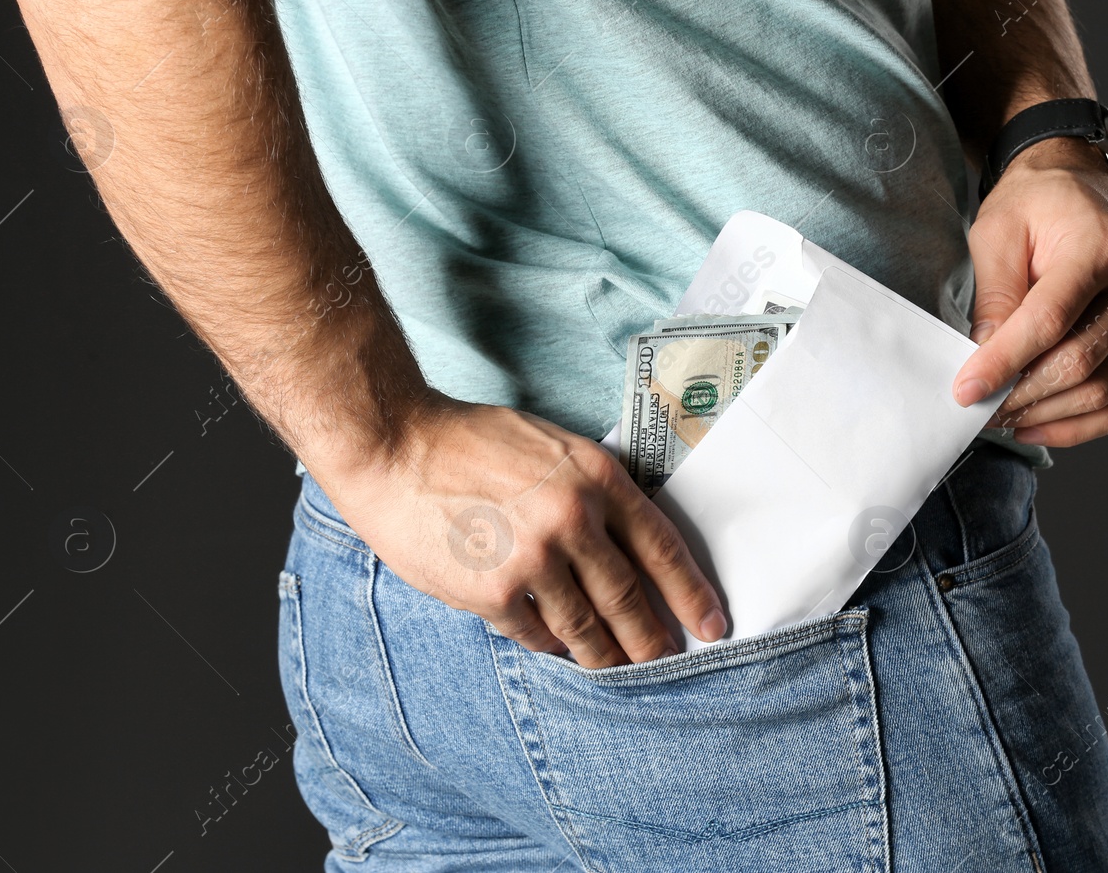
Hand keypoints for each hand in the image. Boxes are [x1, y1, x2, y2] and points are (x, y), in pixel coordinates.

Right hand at [311, 397, 728, 668]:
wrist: (396, 445)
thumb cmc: (472, 441)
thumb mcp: (554, 447)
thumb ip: (593, 492)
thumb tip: (630, 548)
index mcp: (596, 478)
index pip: (662, 547)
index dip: (690, 592)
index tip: (711, 623)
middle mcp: (573, 520)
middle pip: (629, 597)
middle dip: (653, 638)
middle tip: (667, 659)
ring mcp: (533, 559)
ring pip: (586, 626)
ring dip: (606, 654)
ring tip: (619, 667)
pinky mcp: (493, 591)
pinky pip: (536, 633)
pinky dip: (550, 644)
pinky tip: (558, 648)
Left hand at [951, 138, 1107, 446]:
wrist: (1078, 185)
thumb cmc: (1038, 202)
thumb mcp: (998, 231)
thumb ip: (995, 294)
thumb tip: (984, 356)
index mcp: (1101, 248)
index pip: (1051, 320)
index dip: (1005, 361)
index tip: (966, 389)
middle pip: (1080, 362)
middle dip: (1022, 394)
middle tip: (977, 407)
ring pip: (1101, 391)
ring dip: (1045, 414)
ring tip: (1000, 415)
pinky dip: (1078, 426)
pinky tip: (1035, 425)